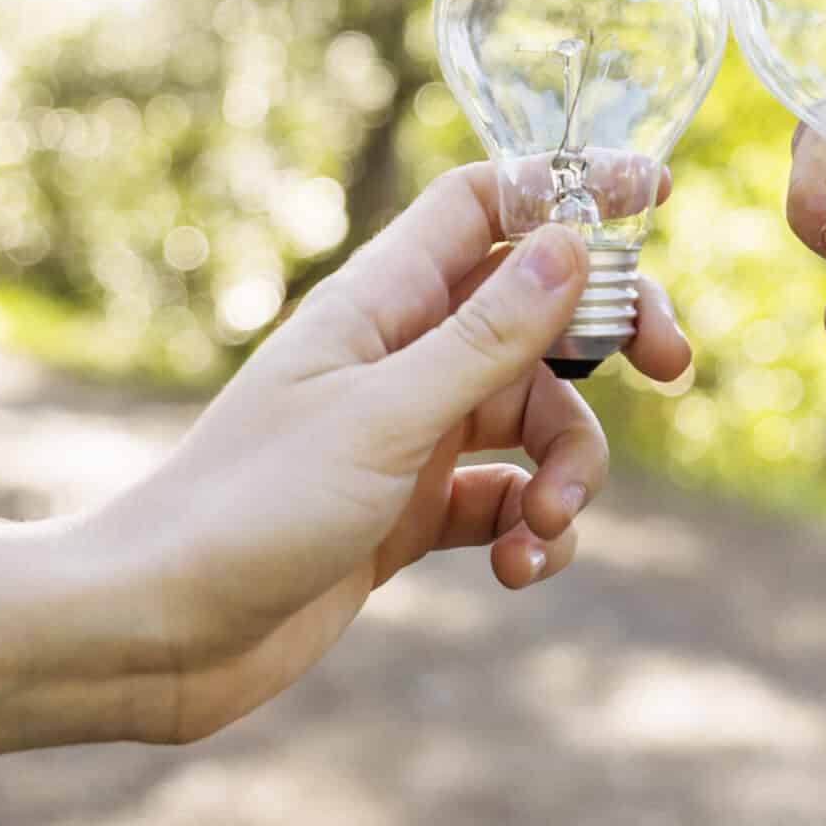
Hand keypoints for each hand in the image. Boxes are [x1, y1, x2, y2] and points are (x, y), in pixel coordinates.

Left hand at [85, 166, 688, 742]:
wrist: (152, 637)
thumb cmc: (247, 507)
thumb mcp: (386, 417)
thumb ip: (487, 335)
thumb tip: (573, 240)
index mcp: (383, 302)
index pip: (488, 205)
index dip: (571, 187)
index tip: (658, 195)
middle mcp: (402, 355)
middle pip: (539, 311)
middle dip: (610, 336)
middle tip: (673, 366)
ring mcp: (409, 434)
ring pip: (536, 418)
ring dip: (569, 471)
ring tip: (543, 529)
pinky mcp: (410, 513)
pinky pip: (506, 499)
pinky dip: (530, 531)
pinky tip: (515, 570)